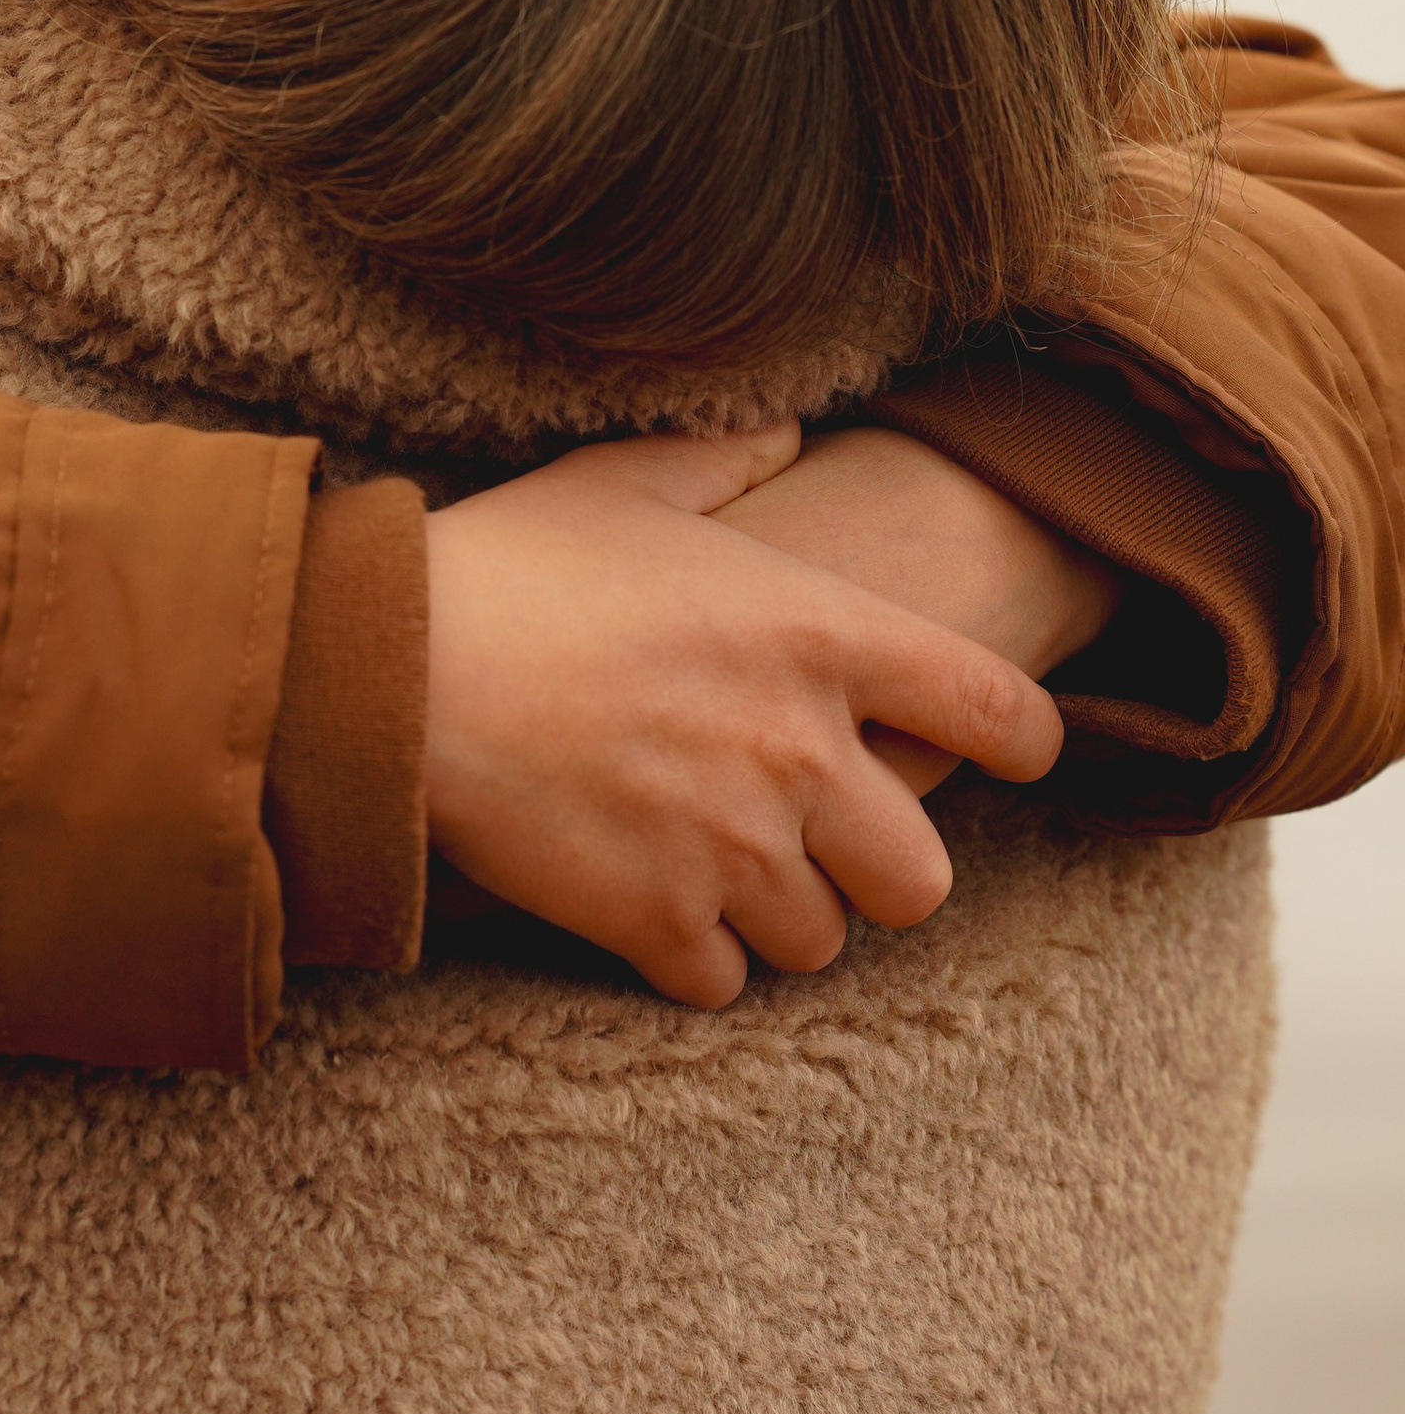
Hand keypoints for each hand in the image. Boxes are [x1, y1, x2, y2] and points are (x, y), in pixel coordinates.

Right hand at [423, 427, 1064, 1007]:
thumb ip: (727, 456)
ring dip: (778, 913)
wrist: (391, 666)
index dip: (1022, 741)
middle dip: (878, 868)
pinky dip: (694, 957)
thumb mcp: (625, 478)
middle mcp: (798, 751)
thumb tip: (784, 430)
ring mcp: (730, 847)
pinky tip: (650, 904)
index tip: (1007, 752)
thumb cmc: (510, 561)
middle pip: (923, 878)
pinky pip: (723, 982)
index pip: (999, 712)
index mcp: (818, 634)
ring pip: (820, 941)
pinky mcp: (653, 920)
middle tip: (817, 836)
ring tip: (715, 865)